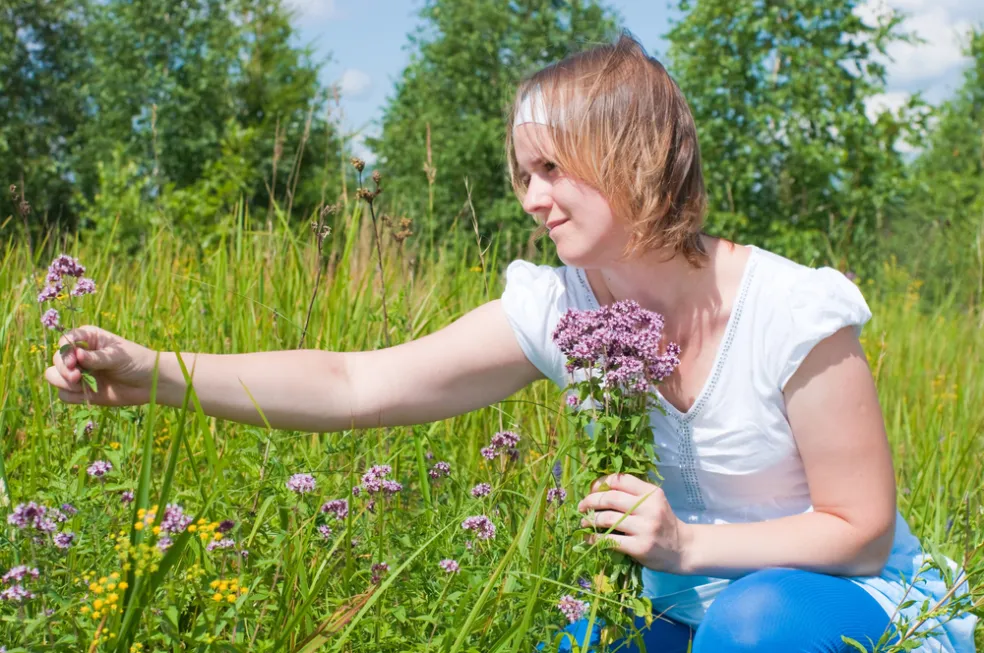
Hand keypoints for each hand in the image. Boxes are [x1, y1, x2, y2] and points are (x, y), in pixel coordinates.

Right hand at [44, 325, 157, 405]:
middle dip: (63, 369)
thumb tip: (77, 355)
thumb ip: (97, 357)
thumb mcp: (118, 357)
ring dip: (63, 383)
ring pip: (54, 377)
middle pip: (57, 360)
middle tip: (76, 377)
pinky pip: (64, 395)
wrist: (150, 383)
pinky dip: (72, 396)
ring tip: (80, 385)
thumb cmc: (137, 362)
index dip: (65, 351)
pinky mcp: (82, 391)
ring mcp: (79, 373)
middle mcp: (80, 354)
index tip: (74, 361)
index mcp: (88, 338)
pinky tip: (88, 395)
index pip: (66, 340)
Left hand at [577, 473, 691, 573]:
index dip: (601, 483)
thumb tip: (598, 490)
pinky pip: (610, 540)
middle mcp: (649, 507)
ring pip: (607, 518)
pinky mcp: (640, 547)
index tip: (591, 489)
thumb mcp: (654, 502)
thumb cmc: (663, 523)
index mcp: (651, 493)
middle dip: (591, 501)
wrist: (683, 549)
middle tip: (581, 506)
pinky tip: (590, 538)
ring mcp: (645, 528)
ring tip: (584, 522)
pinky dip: (596, 538)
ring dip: (591, 520)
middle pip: (610, 498)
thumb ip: (633, 495)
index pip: (620, 480)